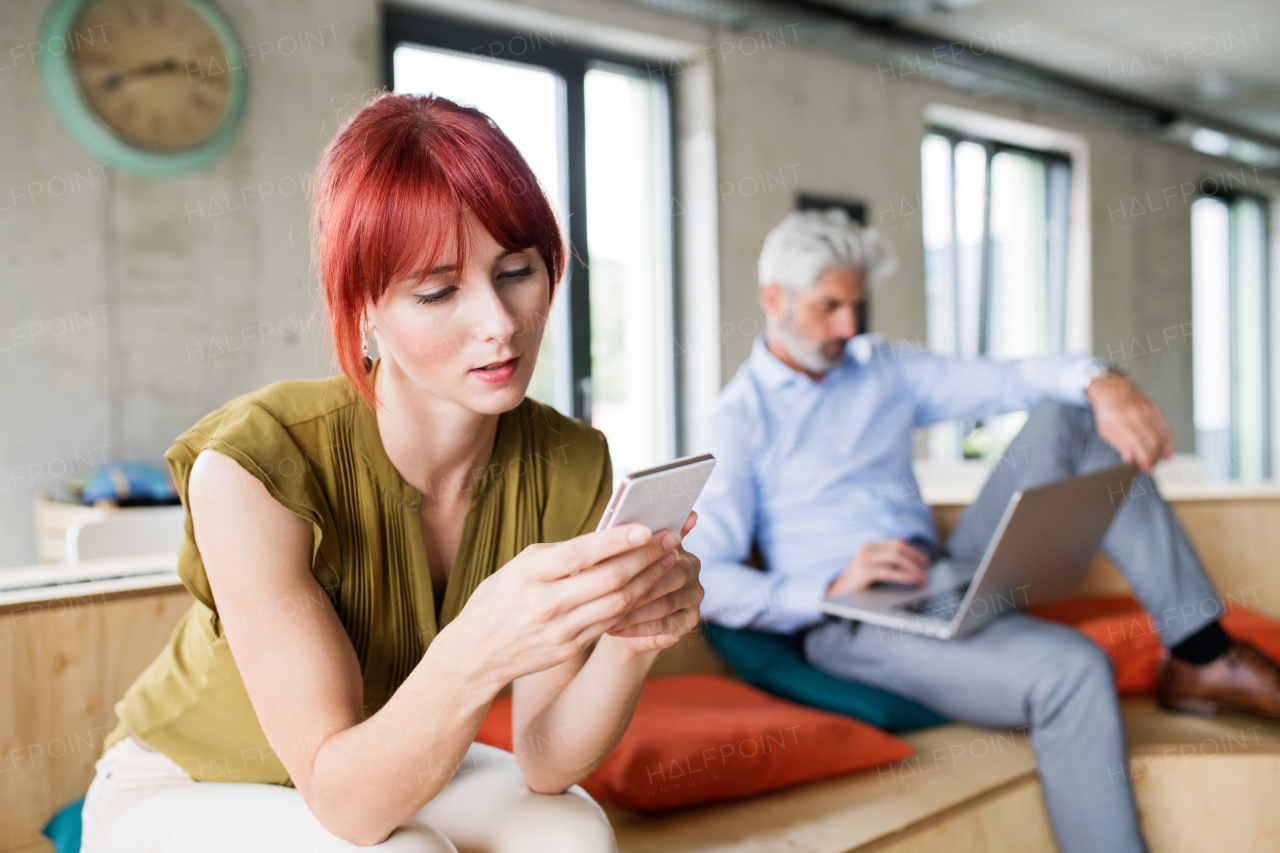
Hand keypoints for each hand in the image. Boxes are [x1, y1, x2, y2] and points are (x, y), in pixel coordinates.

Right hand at [436, 523, 678, 689]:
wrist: (473, 656)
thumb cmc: (497, 600)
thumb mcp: (518, 568)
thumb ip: (559, 555)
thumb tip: (606, 538)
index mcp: (529, 574)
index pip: (581, 554)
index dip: (617, 540)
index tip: (646, 527)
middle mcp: (546, 603)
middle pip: (609, 579)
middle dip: (646, 558)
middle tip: (671, 541)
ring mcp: (560, 630)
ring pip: (619, 603)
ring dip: (650, 581)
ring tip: (669, 562)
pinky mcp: (570, 648)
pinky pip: (611, 623)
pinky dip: (635, 604)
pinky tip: (649, 588)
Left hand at [605, 512, 703, 653]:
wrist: (627, 619)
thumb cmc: (621, 581)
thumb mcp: (619, 559)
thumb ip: (622, 544)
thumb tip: (610, 530)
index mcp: (675, 544)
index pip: (668, 543)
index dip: (649, 551)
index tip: (626, 557)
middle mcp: (691, 566)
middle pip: (674, 574)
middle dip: (640, 584)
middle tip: (612, 592)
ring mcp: (694, 594)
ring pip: (666, 603)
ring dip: (635, 610)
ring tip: (608, 613)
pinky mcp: (690, 619)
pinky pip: (664, 624)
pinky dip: (637, 627)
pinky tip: (615, 628)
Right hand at [826, 538, 928, 597]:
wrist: (838, 593)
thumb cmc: (858, 581)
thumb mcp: (872, 564)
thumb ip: (884, 553)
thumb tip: (903, 539)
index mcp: (870, 546)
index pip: (897, 543)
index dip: (914, 551)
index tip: (926, 560)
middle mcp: (866, 549)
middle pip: (898, 548)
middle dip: (915, 558)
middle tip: (926, 569)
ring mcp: (864, 559)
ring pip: (895, 557)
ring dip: (912, 567)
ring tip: (922, 576)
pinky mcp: (863, 572)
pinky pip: (889, 571)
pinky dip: (903, 575)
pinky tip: (912, 580)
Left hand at [1085, 373, 1173, 472]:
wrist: (1112, 387)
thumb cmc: (1107, 411)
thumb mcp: (1105, 429)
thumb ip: (1119, 444)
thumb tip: (1131, 459)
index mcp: (1119, 420)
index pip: (1137, 443)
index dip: (1144, 459)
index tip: (1146, 469)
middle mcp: (1135, 414)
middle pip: (1152, 441)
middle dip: (1154, 458)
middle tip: (1151, 467)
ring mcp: (1147, 410)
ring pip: (1161, 435)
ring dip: (1162, 452)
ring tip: (1158, 461)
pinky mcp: (1155, 408)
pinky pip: (1166, 427)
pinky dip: (1169, 442)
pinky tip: (1167, 452)